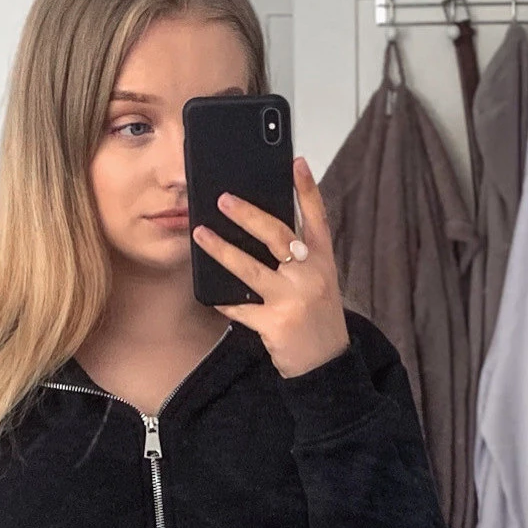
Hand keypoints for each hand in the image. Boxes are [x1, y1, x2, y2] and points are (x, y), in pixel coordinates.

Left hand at [192, 155, 349, 379]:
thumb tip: (259, 231)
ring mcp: (293, 300)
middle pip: (277, 236)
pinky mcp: (276, 323)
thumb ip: (298, 258)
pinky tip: (211, 294)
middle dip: (247, 215)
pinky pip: (240, 308)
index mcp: (323, 261)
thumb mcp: (319, 281)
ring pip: (250, 269)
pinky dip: (224, 301)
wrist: (326, 364)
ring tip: (200, 234)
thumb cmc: (317, 318)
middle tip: (223, 199)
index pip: (317, 218)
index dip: (307, 189)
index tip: (296, 162)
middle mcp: (311, 276)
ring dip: (221, 249)